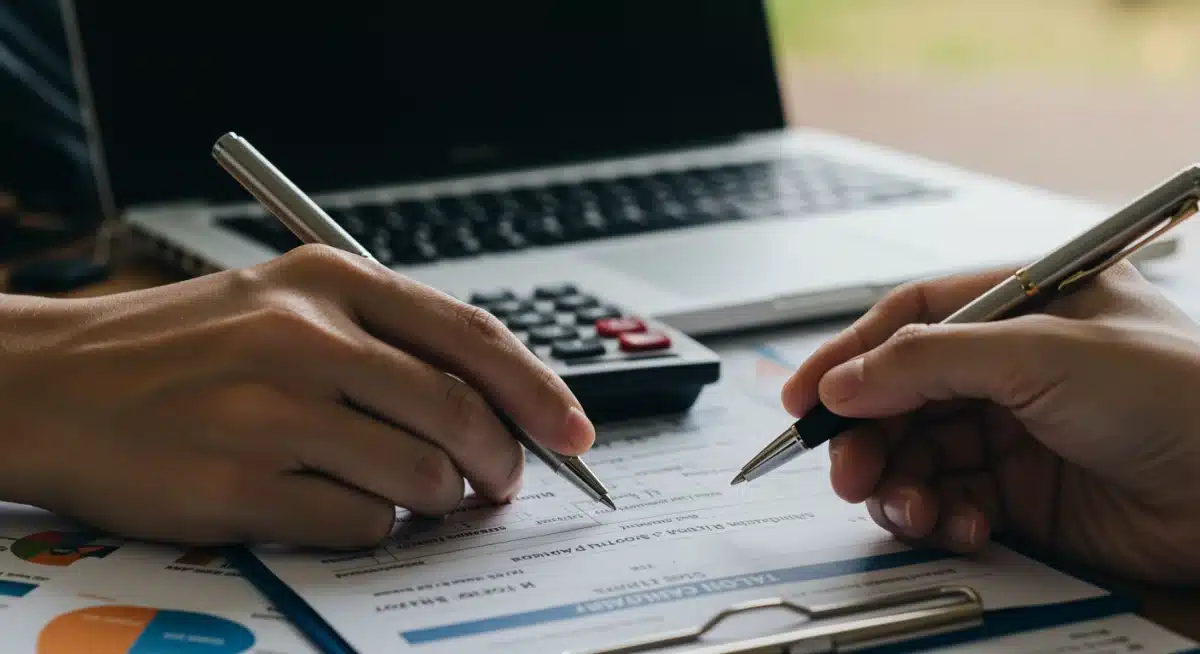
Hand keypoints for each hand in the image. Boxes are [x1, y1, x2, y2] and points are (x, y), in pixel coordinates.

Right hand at [0, 245, 593, 548]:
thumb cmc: (183, 348)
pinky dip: (377, 528)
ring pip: (421, 478)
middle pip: (460, 414)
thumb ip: (386, 340)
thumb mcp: (285, 302)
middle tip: (503, 481)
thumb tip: (494, 402)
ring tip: (421, 495)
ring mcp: (271, 413)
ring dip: (439, 500)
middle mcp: (305, 338)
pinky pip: (361, 525)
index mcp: (329, 281)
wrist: (54, 384)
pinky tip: (347, 507)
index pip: (471, 338)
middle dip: (502, 460)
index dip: (538, 390)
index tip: (574, 430)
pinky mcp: (240, 486)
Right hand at [781, 261, 1199, 584]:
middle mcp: (1010, 367)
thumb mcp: (1041, 351)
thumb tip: (844, 379)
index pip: (908, 320)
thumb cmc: (1178, 395)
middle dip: (865, 433)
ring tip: (907, 506)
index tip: (805, 396)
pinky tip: (957, 524)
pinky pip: (949, 502)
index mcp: (1019, 308)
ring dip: (897, 483)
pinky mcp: (1022, 495)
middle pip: (900, 395)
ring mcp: (1014, 432)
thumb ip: (928, 360)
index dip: (849, 355)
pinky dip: (938, 517)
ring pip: (916, 454)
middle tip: (847, 468)